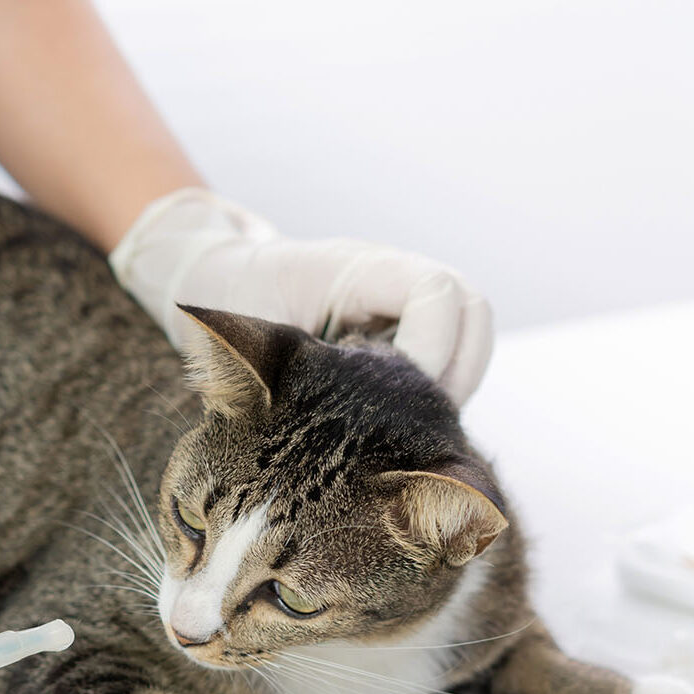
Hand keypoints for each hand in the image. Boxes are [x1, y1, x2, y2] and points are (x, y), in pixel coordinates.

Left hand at [110, 188, 493, 403]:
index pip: (437, 291)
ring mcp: (404, 305)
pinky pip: (450, 357)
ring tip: (408, 426)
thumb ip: (290, 365)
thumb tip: (340, 416)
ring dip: (453, 386)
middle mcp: (393, 279)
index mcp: (358, 267)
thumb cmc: (230, 304)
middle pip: (473, 311)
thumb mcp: (250, 333)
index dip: (431, 348)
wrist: (220, 284)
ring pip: (470, 338)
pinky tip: (399, 423)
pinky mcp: (405, 332)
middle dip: (458, 373)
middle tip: (417, 421)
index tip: (397, 392)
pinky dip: (438, 392)